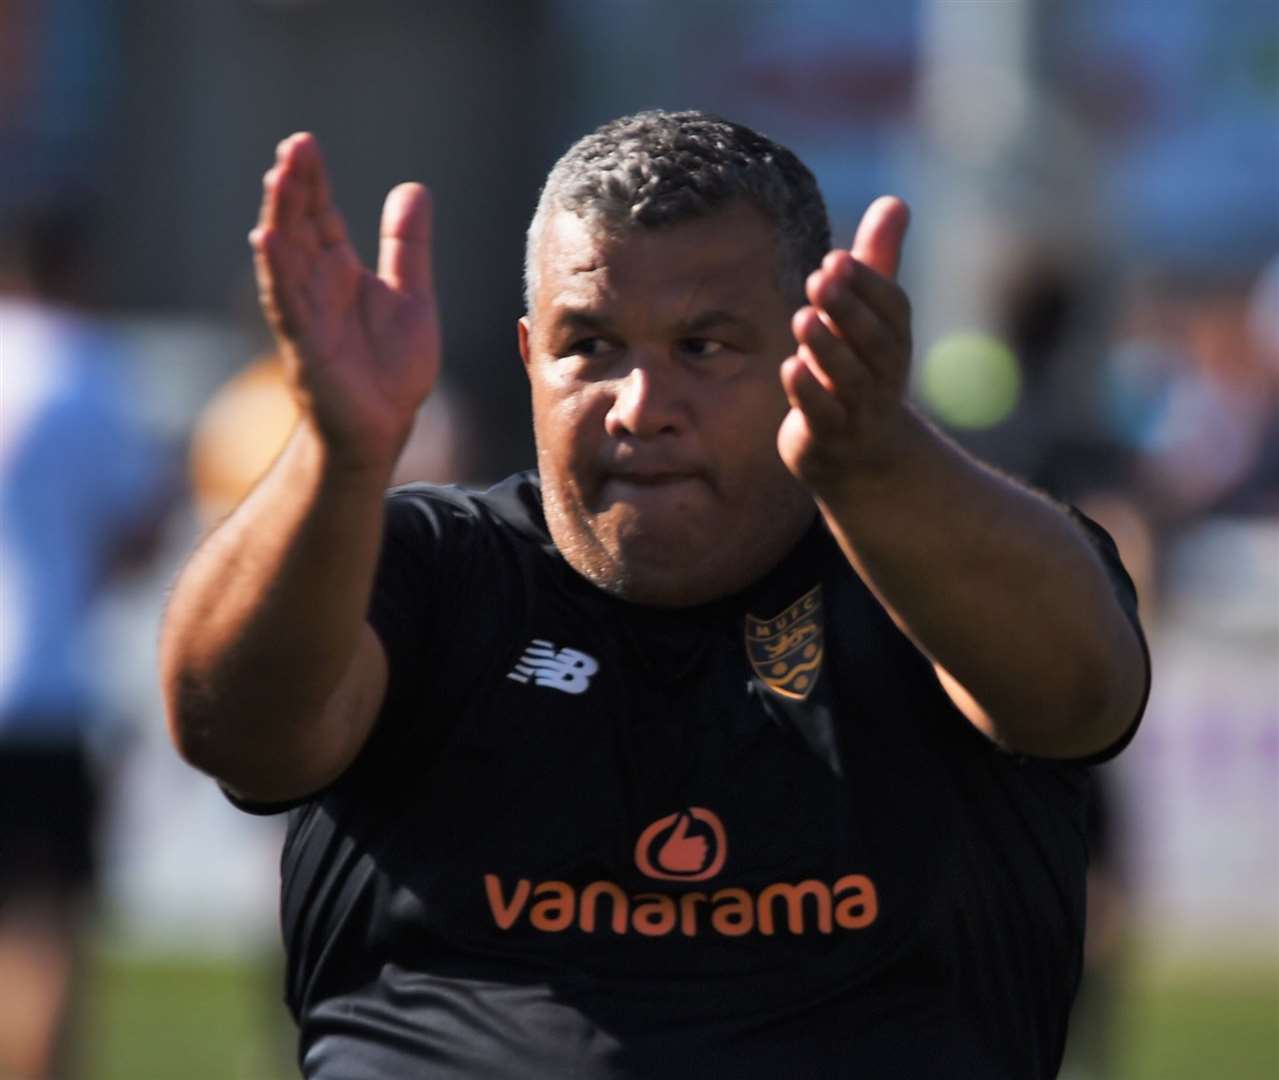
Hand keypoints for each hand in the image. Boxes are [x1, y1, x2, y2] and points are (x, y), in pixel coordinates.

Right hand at [250, 132, 440, 471]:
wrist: (384, 428)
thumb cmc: (390, 369)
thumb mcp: (411, 297)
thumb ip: (407, 247)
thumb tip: (412, 188)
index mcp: (339, 273)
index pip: (320, 216)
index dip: (313, 182)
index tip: (305, 144)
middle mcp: (316, 287)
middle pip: (299, 228)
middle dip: (295, 188)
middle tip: (294, 146)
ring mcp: (306, 316)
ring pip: (287, 259)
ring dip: (280, 218)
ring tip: (277, 178)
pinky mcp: (306, 347)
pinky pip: (287, 304)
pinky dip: (277, 272)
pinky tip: (267, 240)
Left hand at [777, 196, 913, 500]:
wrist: (865, 459)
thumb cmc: (863, 371)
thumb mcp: (872, 318)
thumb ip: (879, 262)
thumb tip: (896, 200)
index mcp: (893, 341)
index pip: (892, 310)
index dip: (868, 285)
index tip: (837, 259)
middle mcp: (883, 375)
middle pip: (874, 342)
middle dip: (849, 309)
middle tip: (817, 278)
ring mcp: (859, 409)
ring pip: (849, 379)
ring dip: (827, 348)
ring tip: (802, 318)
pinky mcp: (830, 438)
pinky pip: (823, 416)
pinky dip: (809, 393)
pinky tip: (790, 368)